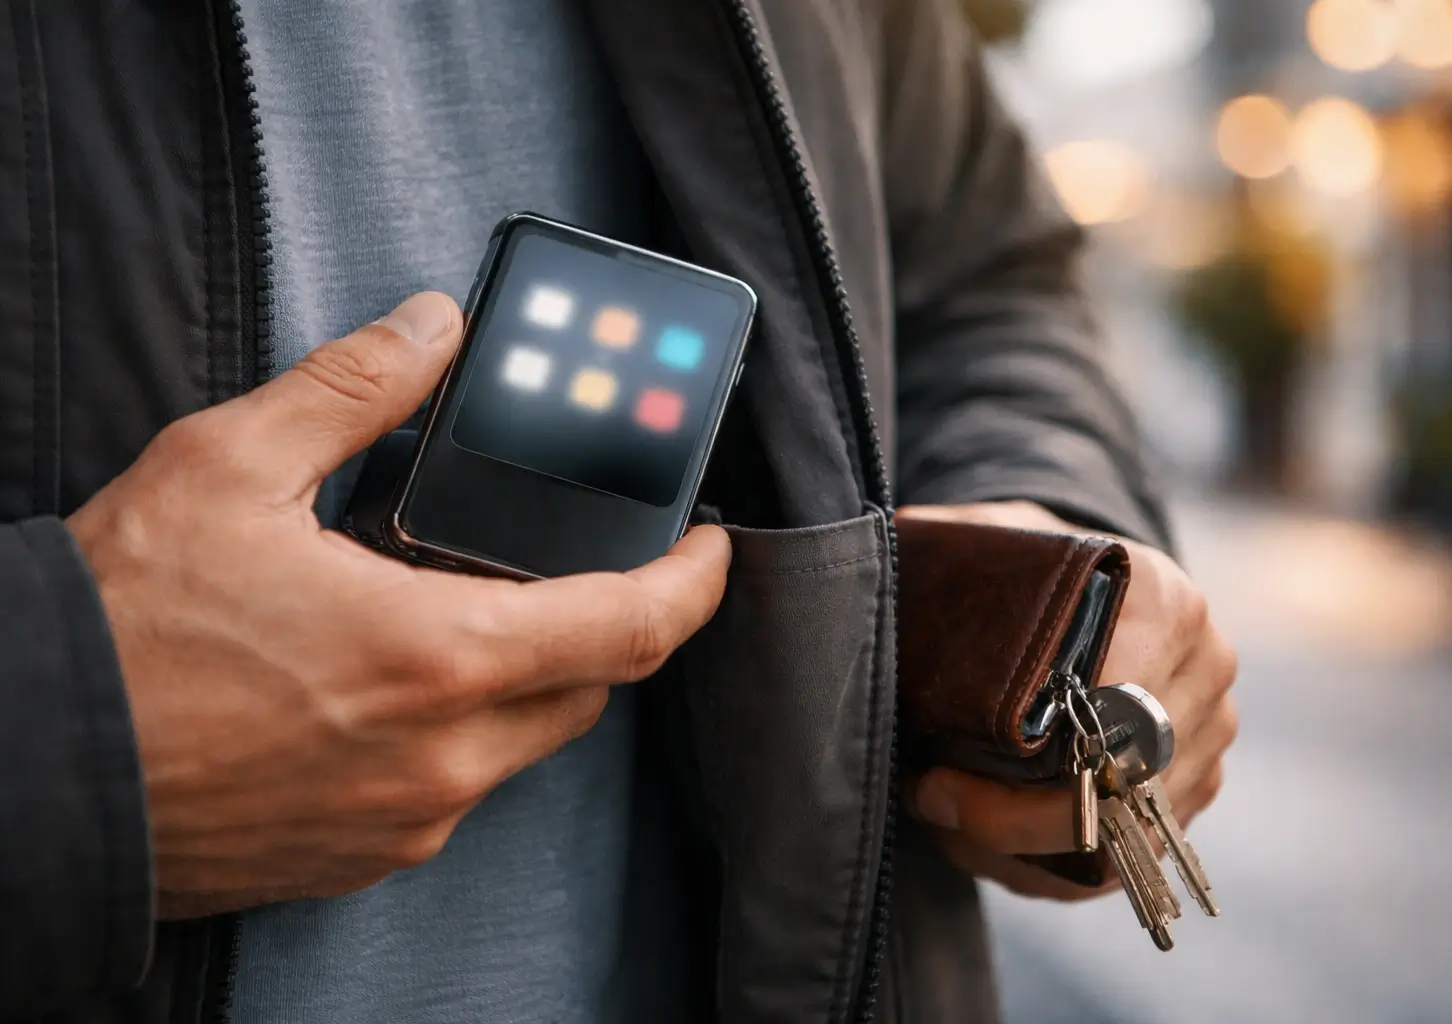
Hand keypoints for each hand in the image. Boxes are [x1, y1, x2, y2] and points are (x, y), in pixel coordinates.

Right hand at [67, 293, 731, 918]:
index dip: (694, 583)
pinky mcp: (361, 857)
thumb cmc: (119, 626)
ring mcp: (406, 819)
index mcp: (439, 654)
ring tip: (449, 611)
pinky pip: (454, 790)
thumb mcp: (230, 464)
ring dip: (519, 676)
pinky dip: (455, 731)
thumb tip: (431, 329)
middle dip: (597, 623)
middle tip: (559, 565)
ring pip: (523, 742)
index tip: (709, 548)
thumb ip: (355, 389)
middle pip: (588, 686)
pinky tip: (385, 685)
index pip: (632, 626)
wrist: (28, 769)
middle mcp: (442, 754)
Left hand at [896, 501, 1236, 900]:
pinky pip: (1127, 858)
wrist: (1096, 581)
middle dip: (1004, 824)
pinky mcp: (1200, 782)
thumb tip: (882, 553)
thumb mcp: (990, 537)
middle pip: (1111, 794)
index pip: (1102, 723)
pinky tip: (985, 843)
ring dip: (1019, 852)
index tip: (935, 782)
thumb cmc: (1030, 564)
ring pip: (1118, 842)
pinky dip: (1048, 866)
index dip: (1018, 778)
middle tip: (929, 805)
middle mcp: (1204, 670)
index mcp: (1163, 602)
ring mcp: (1211, 733)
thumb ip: (951, 543)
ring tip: (946, 823)